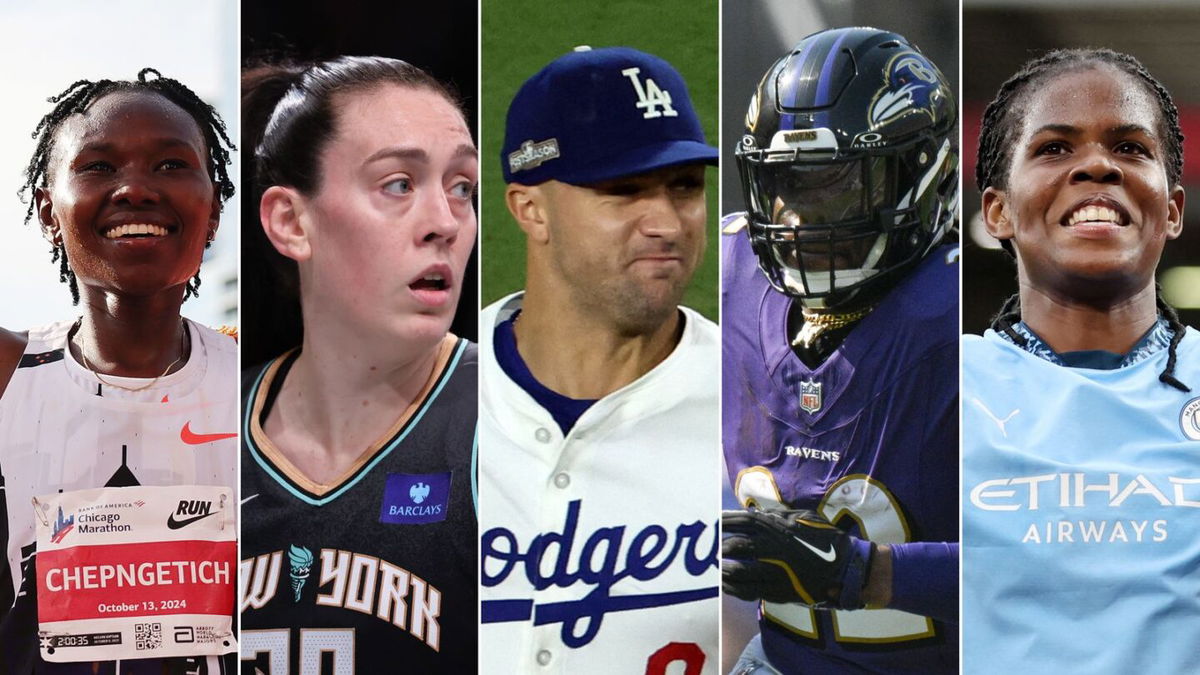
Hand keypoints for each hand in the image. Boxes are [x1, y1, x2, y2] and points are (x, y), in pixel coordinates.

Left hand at [722, 507, 872, 608]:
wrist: (848, 569)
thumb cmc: (828, 539)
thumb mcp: (805, 517)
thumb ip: (780, 515)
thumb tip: (759, 511)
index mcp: (778, 526)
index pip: (742, 520)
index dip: (724, 520)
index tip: (712, 520)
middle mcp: (773, 547)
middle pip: (736, 545)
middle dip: (719, 546)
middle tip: (710, 547)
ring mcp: (775, 570)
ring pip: (739, 570)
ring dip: (722, 568)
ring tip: (714, 567)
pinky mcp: (779, 591)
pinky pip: (748, 590)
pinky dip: (733, 587)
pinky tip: (725, 585)